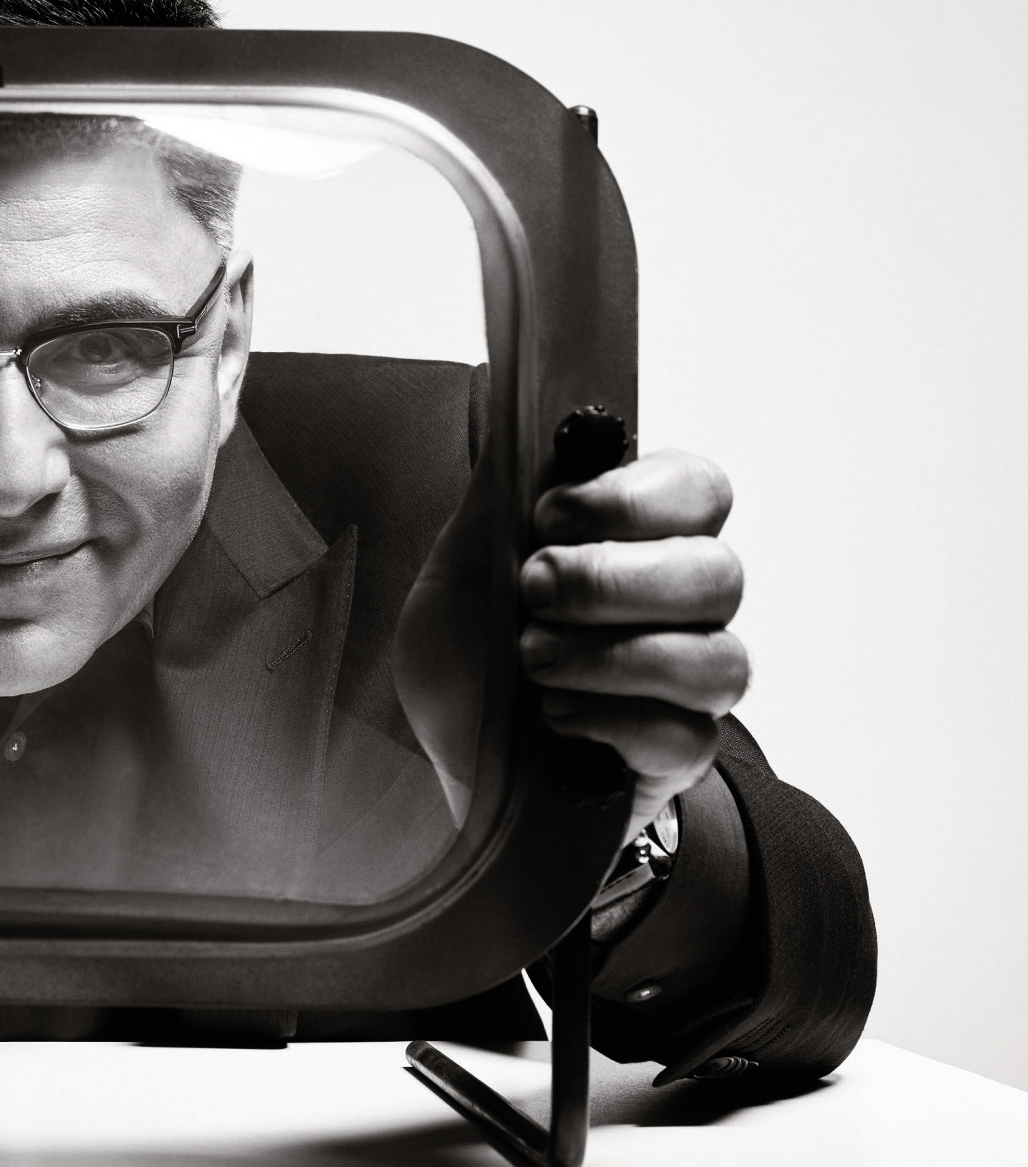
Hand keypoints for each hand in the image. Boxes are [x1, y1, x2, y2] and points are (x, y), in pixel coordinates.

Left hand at [395, 449, 748, 846]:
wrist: (448, 767)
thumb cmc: (466, 663)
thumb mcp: (459, 571)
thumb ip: (495, 494)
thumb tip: (510, 398)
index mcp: (637, 541)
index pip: (697, 489)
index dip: (632, 498)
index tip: (547, 517)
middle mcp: (681, 607)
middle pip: (719, 572)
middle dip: (613, 581)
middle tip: (533, 592)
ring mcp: (689, 685)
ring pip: (719, 660)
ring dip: (612, 656)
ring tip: (533, 662)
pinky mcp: (679, 757)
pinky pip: (688, 736)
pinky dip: (613, 721)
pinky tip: (555, 720)